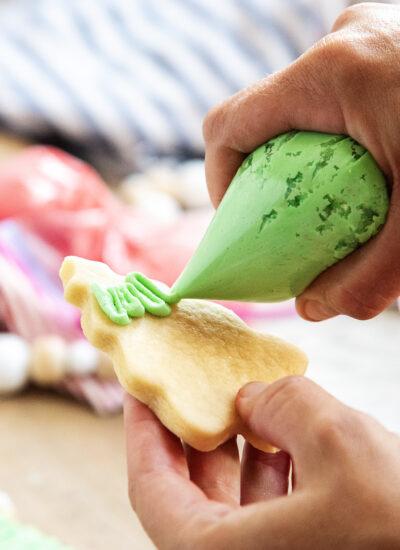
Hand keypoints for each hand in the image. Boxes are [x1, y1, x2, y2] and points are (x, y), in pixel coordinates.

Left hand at [124, 377, 399, 549]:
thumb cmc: (397, 527)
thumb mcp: (336, 441)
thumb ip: (282, 402)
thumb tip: (253, 397)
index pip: (152, 489)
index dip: (142, 434)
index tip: (140, 392)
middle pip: (191, 493)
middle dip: (191, 434)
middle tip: (188, 387)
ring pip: (233, 499)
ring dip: (235, 447)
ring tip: (240, 401)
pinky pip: (270, 509)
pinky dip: (271, 467)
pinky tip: (287, 434)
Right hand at [203, 2, 399, 321]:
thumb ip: (371, 275)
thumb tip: (317, 309)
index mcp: (336, 73)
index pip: (229, 126)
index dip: (219, 179)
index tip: (242, 222)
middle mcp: (344, 42)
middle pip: (266, 118)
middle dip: (270, 177)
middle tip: (296, 221)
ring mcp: (368, 36)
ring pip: (303, 107)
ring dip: (307, 159)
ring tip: (341, 197)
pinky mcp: (389, 43)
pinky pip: (337, 95)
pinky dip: (339, 140)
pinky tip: (372, 168)